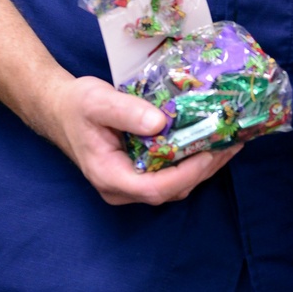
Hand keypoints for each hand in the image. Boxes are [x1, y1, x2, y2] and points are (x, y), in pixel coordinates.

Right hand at [41, 73, 240, 205]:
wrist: (59, 109)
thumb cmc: (76, 106)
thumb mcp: (97, 101)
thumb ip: (126, 112)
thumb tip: (160, 122)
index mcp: (110, 176)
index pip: (156, 188)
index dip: (187, 173)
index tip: (211, 152)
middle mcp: (123, 188)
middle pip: (172, 189)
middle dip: (205, 168)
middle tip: (233, 142)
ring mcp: (132, 184)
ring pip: (176, 185)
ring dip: (204, 166)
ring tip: (231, 140)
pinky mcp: (140, 172)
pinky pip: (172, 174)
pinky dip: (193, 160)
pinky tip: (211, 140)